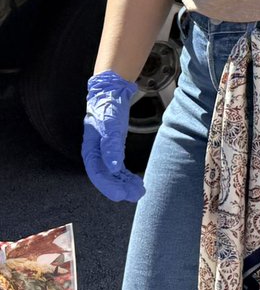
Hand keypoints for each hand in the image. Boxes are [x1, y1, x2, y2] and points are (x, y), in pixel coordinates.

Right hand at [82, 70, 145, 201]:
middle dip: (119, 187)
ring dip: (125, 183)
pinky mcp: (113, 150)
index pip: (97, 173)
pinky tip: (136, 182)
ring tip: (139, 191)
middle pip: (106, 177)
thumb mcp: (109, 125)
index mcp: (90, 150)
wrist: (109, 94)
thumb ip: (111, 146)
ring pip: (113, 174)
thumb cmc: (106, 108)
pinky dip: (127, 176)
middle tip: (135, 195)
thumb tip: (113, 168)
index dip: (108, 186)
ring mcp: (104, 153)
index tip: (121, 195)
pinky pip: (119, 168)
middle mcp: (96, 154)